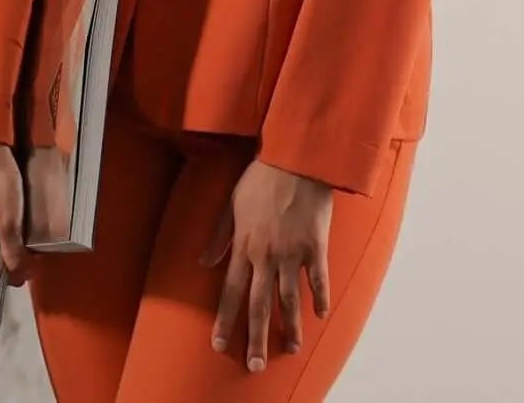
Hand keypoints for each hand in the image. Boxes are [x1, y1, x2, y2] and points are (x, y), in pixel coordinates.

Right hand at [0, 142, 29, 286]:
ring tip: (24, 229)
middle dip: (14, 258)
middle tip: (31, 240)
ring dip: (9, 245)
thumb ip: (14, 255)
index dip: (18, 270)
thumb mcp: (9, 224)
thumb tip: (21, 279)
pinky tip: (14, 219)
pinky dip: (2, 235)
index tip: (34, 255)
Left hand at [199, 158, 332, 372]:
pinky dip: (320, 298)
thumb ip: (219, 235)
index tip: (219, 346)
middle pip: (259, 305)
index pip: (231, 292)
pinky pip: (319, 279)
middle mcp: (266, 255)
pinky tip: (320, 316)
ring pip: (289, 299)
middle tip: (254, 366)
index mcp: (244, 245)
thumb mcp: (232, 203)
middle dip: (254, 338)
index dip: (225, 320)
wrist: (296, 157)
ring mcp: (293, 253)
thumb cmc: (262, 177)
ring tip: (289, 349)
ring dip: (289, 326)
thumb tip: (203, 262)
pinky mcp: (316, 246)